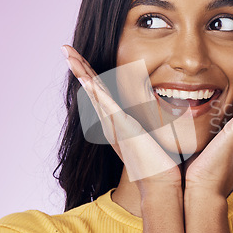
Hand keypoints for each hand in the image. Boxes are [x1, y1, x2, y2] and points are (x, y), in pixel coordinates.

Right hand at [61, 45, 181, 194]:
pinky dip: (94, 90)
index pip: (101, 93)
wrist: (162, 183)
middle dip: (79, 68)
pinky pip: (106, 105)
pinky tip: (84, 77)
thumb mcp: (153, 136)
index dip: (89, 75)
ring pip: (94, 93)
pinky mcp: (124, 129)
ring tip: (68, 54)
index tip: (80, 58)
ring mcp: (116, 125)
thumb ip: (152, 122)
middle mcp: (112, 123)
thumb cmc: (161, 163)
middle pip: (92, 90)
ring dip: (81, 72)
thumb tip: (167, 107)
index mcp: (118, 123)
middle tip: (66, 49)